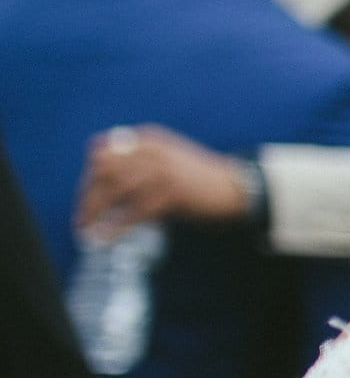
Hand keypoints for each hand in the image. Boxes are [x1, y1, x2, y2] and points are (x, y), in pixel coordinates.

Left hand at [76, 125, 252, 234]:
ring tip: (87, 231)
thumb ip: (142, 166)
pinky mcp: (171, 191)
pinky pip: (133, 210)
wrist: (240, 189)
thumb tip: (108, 190)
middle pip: (102, 169)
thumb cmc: (203, 181)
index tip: (86, 197)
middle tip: (82, 219)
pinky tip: (108, 237)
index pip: (102, 151)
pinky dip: (116, 226)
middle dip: (87, 195)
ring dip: (95, 211)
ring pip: (113, 188)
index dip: (89, 175)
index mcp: (149, 139)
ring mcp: (162, 169)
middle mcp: (151, 149)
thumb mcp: (169, 161)